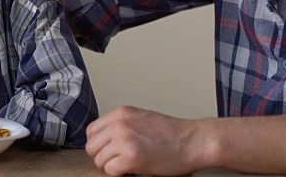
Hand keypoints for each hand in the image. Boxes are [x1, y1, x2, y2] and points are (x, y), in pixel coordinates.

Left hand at [85, 106, 202, 175]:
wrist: (194, 141)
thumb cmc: (173, 133)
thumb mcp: (141, 119)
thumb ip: (121, 125)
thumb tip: (104, 138)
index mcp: (121, 113)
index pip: (91, 131)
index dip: (98, 144)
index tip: (107, 150)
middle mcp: (120, 124)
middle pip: (92, 146)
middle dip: (102, 156)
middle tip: (117, 160)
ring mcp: (125, 140)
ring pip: (99, 160)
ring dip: (111, 166)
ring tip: (127, 164)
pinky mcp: (132, 157)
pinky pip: (110, 170)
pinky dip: (119, 173)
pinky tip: (132, 169)